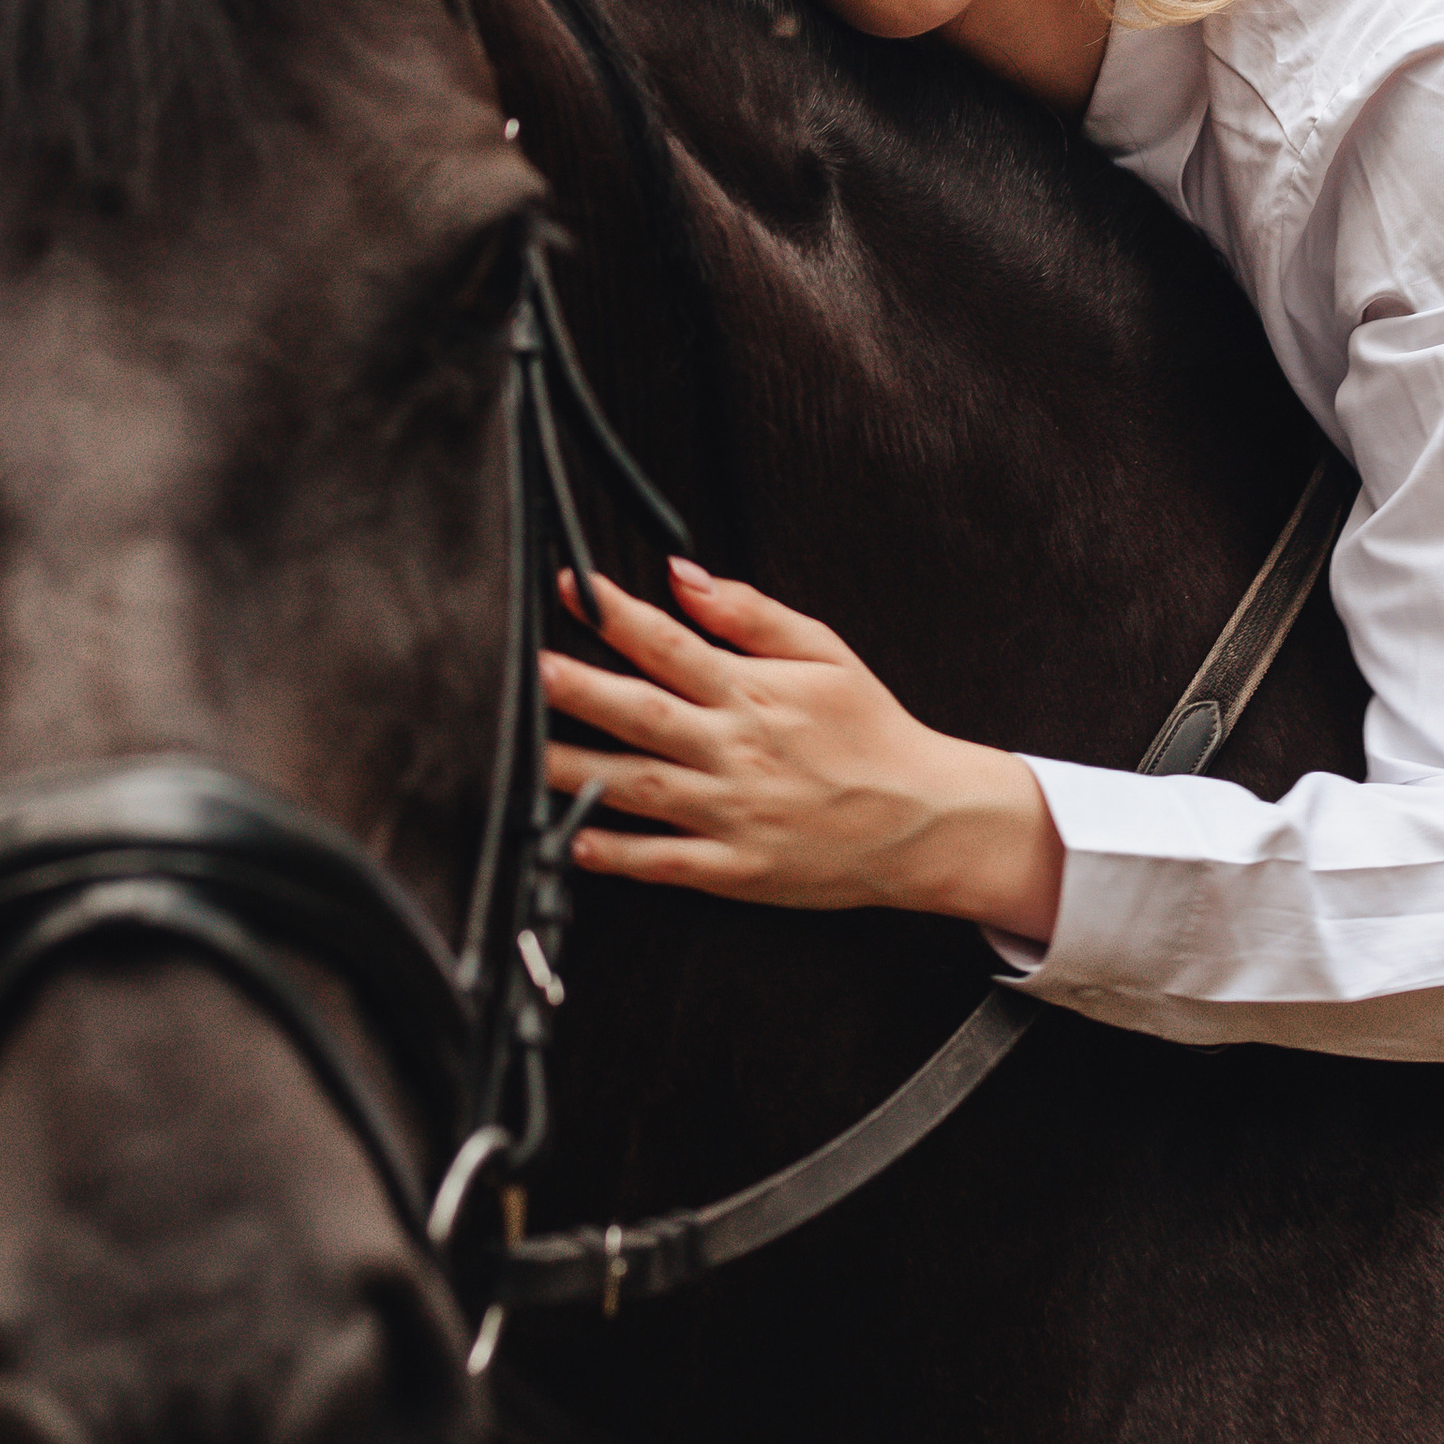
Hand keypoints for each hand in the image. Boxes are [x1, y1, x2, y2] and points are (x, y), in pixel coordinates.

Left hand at [543, 562, 1063, 937]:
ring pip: (638, 789)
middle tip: (525, 669)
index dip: (615, 614)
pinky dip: (616, 855)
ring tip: (519, 755)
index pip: (670, 644)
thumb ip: (750, 613)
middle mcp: (736, 750)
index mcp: (755, 692)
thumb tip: (681, 573)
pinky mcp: (735, 869)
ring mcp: (733, 813)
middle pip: (642, 713)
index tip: (567, 588)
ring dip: (574, 770)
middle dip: (578, 690)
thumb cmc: (871, 730)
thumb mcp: (825, 651)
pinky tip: (571, 842)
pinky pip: (663, 862)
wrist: (924, 819)